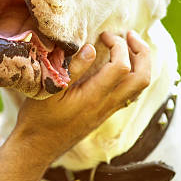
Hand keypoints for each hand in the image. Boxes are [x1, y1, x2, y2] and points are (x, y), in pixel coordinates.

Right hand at [11, 30, 150, 159]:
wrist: (38, 146)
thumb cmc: (39, 117)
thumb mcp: (50, 90)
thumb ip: (73, 69)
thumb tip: (91, 48)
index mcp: (94, 97)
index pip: (121, 67)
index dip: (117, 45)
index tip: (103, 34)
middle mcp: (107, 104)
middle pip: (142, 77)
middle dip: (142, 52)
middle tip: (128, 34)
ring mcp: (108, 110)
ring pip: (139, 86)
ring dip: (141, 63)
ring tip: (129, 45)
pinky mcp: (105, 113)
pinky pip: (130, 93)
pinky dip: (133, 74)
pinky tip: (120, 65)